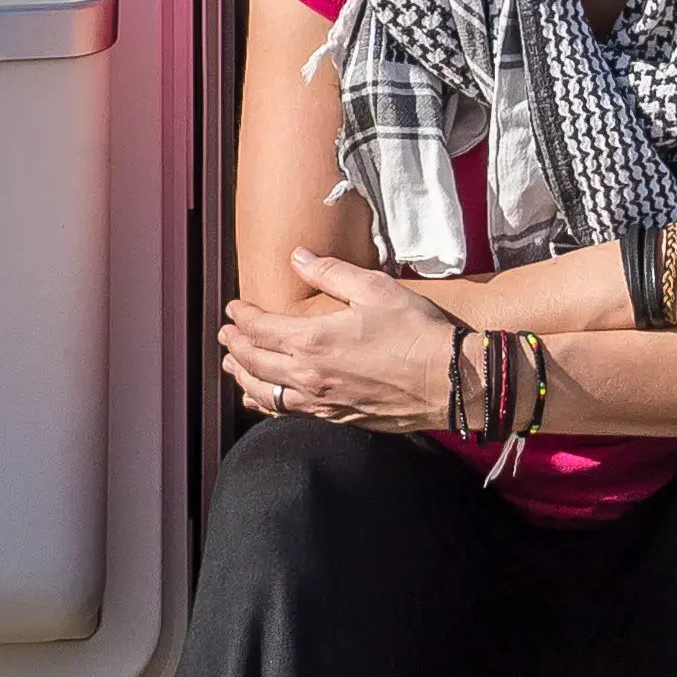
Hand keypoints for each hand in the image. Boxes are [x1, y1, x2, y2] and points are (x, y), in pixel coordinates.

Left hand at [223, 252, 463, 430]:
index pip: (260, 328)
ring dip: (243, 378)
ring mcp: (321, 402)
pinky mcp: (338, 418)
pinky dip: (267, 404)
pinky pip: (288, 413)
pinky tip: (264, 401)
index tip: (233, 307)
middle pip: (254, 362)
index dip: (242, 316)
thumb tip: (299, 258)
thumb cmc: (417, 332)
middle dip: (235, 346)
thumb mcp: (376, 289)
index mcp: (312, 340)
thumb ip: (332, 273)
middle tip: (225, 335)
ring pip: (265, 393)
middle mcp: (308, 375)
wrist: (451, 382)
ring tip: (232, 367)